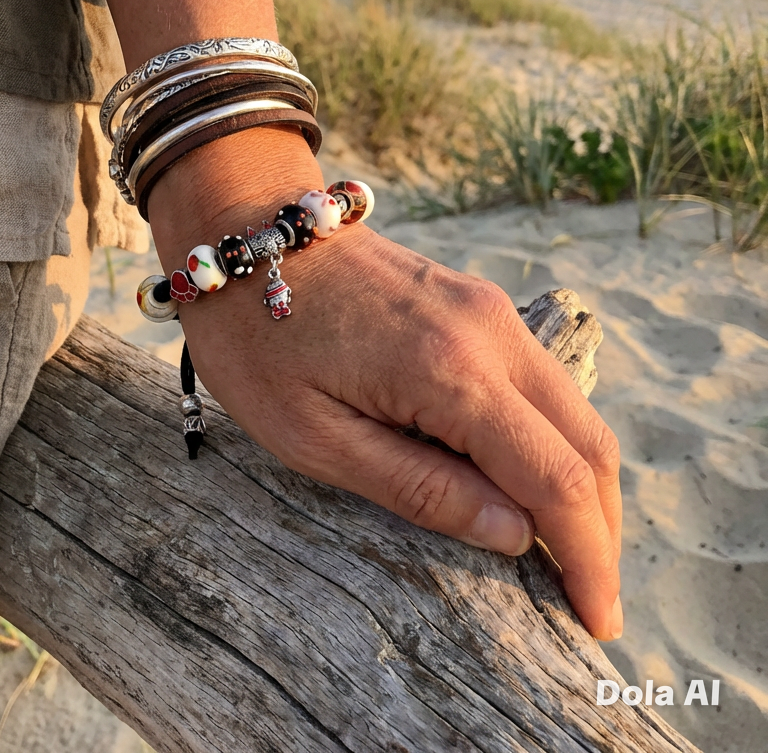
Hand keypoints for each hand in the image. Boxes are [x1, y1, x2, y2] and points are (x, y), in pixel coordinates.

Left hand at [86, 0, 621, 640]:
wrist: (249, 228)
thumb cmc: (258, 336)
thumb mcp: (312, 433)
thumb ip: (419, 485)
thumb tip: (514, 533)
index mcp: (449, 373)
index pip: (557, 481)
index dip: (588, 559)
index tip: (597, 622)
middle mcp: (490, 334)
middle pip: (588, 445)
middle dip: (602, 530)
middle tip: (588, 599)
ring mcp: (489, 310)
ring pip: (574, 411)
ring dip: (584, 485)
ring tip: (566, 553)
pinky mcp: (477, 303)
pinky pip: (541, 381)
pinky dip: (554, 440)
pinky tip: (529, 478)